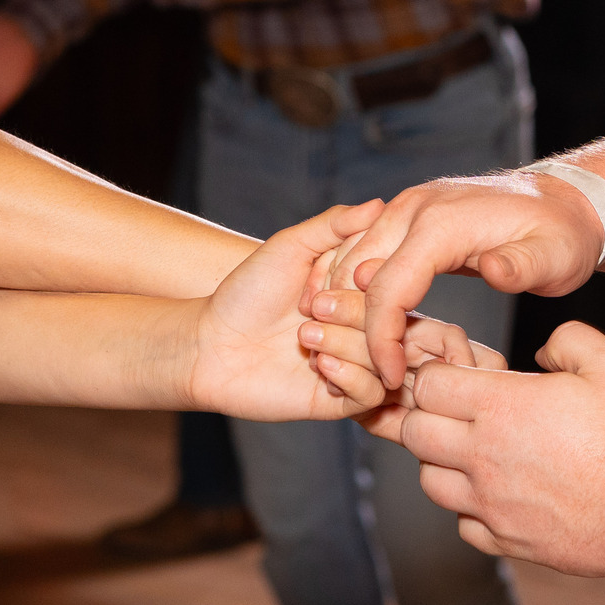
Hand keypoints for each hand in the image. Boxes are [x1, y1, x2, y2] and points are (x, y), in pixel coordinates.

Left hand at [194, 202, 481, 421]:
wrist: (209, 343)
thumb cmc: (246, 292)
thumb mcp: (290, 247)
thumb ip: (335, 225)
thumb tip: (380, 203)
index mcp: (357, 293)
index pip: (395, 287)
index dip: (369, 281)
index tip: (326, 278)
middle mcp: (361, 329)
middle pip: (395, 324)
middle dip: (356, 314)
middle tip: (311, 309)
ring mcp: (352, 366)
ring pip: (385, 360)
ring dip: (347, 344)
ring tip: (305, 336)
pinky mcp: (337, 400)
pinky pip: (372, 394)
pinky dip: (351, 377)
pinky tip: (318, 364)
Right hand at [314, 171, 604, 385]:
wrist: (562, 200)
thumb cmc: (561, 234)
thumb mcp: (554, 256)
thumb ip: (522, 267)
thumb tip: (492, 270)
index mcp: (442, 222)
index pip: (386, 287)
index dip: (380, 340)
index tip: (391, 378)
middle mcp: (412, 208)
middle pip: (354, 275)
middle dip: (353, 327)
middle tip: (373, 373)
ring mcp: (405, 209)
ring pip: (348, 263)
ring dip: (348, 308)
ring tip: (371, 355)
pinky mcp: (405, 218)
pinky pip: (362, 254)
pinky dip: (357, 291)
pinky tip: (372, 326)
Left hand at [385, 322, 604, 576]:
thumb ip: (569, 341)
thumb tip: (543, 352)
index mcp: (503, 407)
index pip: (429, 384)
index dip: (441, 374)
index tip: (467, 378)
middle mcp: (485, 456)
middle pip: (415, 433)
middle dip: (430, 416)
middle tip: (463, 414)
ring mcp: (492, 504)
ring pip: (429, 482)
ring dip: (444, 463)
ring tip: (480, 453)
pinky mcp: (507, 540)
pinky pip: (463, 525)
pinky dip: (471, 509)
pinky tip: (500, 494)